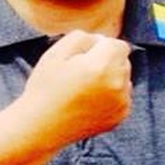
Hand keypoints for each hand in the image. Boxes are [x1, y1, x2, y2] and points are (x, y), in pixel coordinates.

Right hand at [20, 30, 131, 146]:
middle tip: (81, 73)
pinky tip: (89, 101)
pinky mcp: (119, 117)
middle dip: (107, 61)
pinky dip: (110, 95)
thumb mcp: (56, 53)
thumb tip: (101, 41)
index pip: (118, 45)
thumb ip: (83, 37)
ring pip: (124, 79)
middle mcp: (117, 84)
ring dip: (110, 78)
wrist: (41, 127)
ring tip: (84, 88)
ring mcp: (120, 103)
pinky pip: (122, 97)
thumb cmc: (46, 87)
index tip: (83, 57)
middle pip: (123, 61)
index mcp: (102, 66)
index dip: (100, 47)